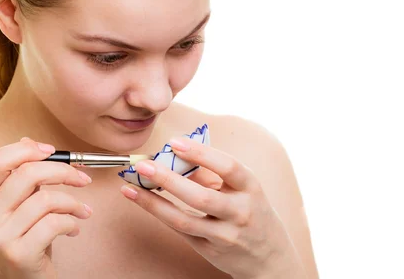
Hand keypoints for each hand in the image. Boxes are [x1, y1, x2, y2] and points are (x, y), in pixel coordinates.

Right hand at [0, 137, 92, 278]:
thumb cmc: (27, 239)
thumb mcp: (22, 205)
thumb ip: (24, 176)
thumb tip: (29, 141)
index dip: (26, 149)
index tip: (52, 151)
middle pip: (26, 174)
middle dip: (63, 171)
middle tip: (82, 178)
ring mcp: (0, 235)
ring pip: (45, 199)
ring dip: (73, 203)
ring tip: (82, 210)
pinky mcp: (18, 253)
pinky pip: (54, 223)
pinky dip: (72, 222)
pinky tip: (74, 228)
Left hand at [119, 136, 306, 278]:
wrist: (272, 260)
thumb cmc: (253, 213)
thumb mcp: (242, 189)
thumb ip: (212, 174)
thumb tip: (176, 157)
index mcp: (251, 188)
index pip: (228, 167)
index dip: (200, 153)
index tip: (174, 142)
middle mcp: (240, 212)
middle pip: (201, 196)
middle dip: (168, 179)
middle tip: (143, 165)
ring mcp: (225, 235)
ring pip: (184, 219)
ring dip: (153, 201)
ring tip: (131, 185)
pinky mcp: (210, 250)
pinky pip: (180, 230)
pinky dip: (158, 213)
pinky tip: (140, 199)